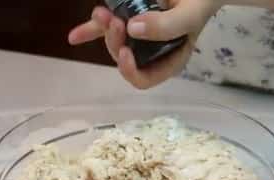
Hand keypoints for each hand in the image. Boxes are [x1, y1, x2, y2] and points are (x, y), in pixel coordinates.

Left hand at [68, 1, 221, 88]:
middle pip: (125, 58)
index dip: (130, 70)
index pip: (145, 78)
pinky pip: (103, 29)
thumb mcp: (189, 15)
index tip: (125, 51)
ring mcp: (136, 37)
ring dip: (104, 30)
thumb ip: (167, 26)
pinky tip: (73, 37)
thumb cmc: (199, 3)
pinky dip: (88, 31)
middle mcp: (150, 54)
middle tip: (115, 20)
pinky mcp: (125, 20)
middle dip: (116, 42)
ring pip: (113, 42)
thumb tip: (133, 29)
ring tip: (103, 12)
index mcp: (168, 61)